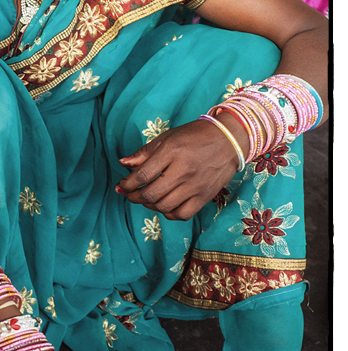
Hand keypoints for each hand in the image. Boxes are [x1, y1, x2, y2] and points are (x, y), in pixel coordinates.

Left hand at [115, 119, 241, 220]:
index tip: (121, 185)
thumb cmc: (194, 136)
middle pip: (150, 194)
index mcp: (171, 152)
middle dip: (133, 197)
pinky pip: (182, 214)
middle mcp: (183, 171)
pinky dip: (169, 213)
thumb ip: (144, 152)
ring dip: (149, 205)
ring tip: (145, 198)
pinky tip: (164, 205)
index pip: (141, 175)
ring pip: (164, 206)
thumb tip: (123, 163)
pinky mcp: (205, 196)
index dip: (126, 184)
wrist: (228, 140)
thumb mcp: (166, 138)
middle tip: (129, 194)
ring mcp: (195, 186)